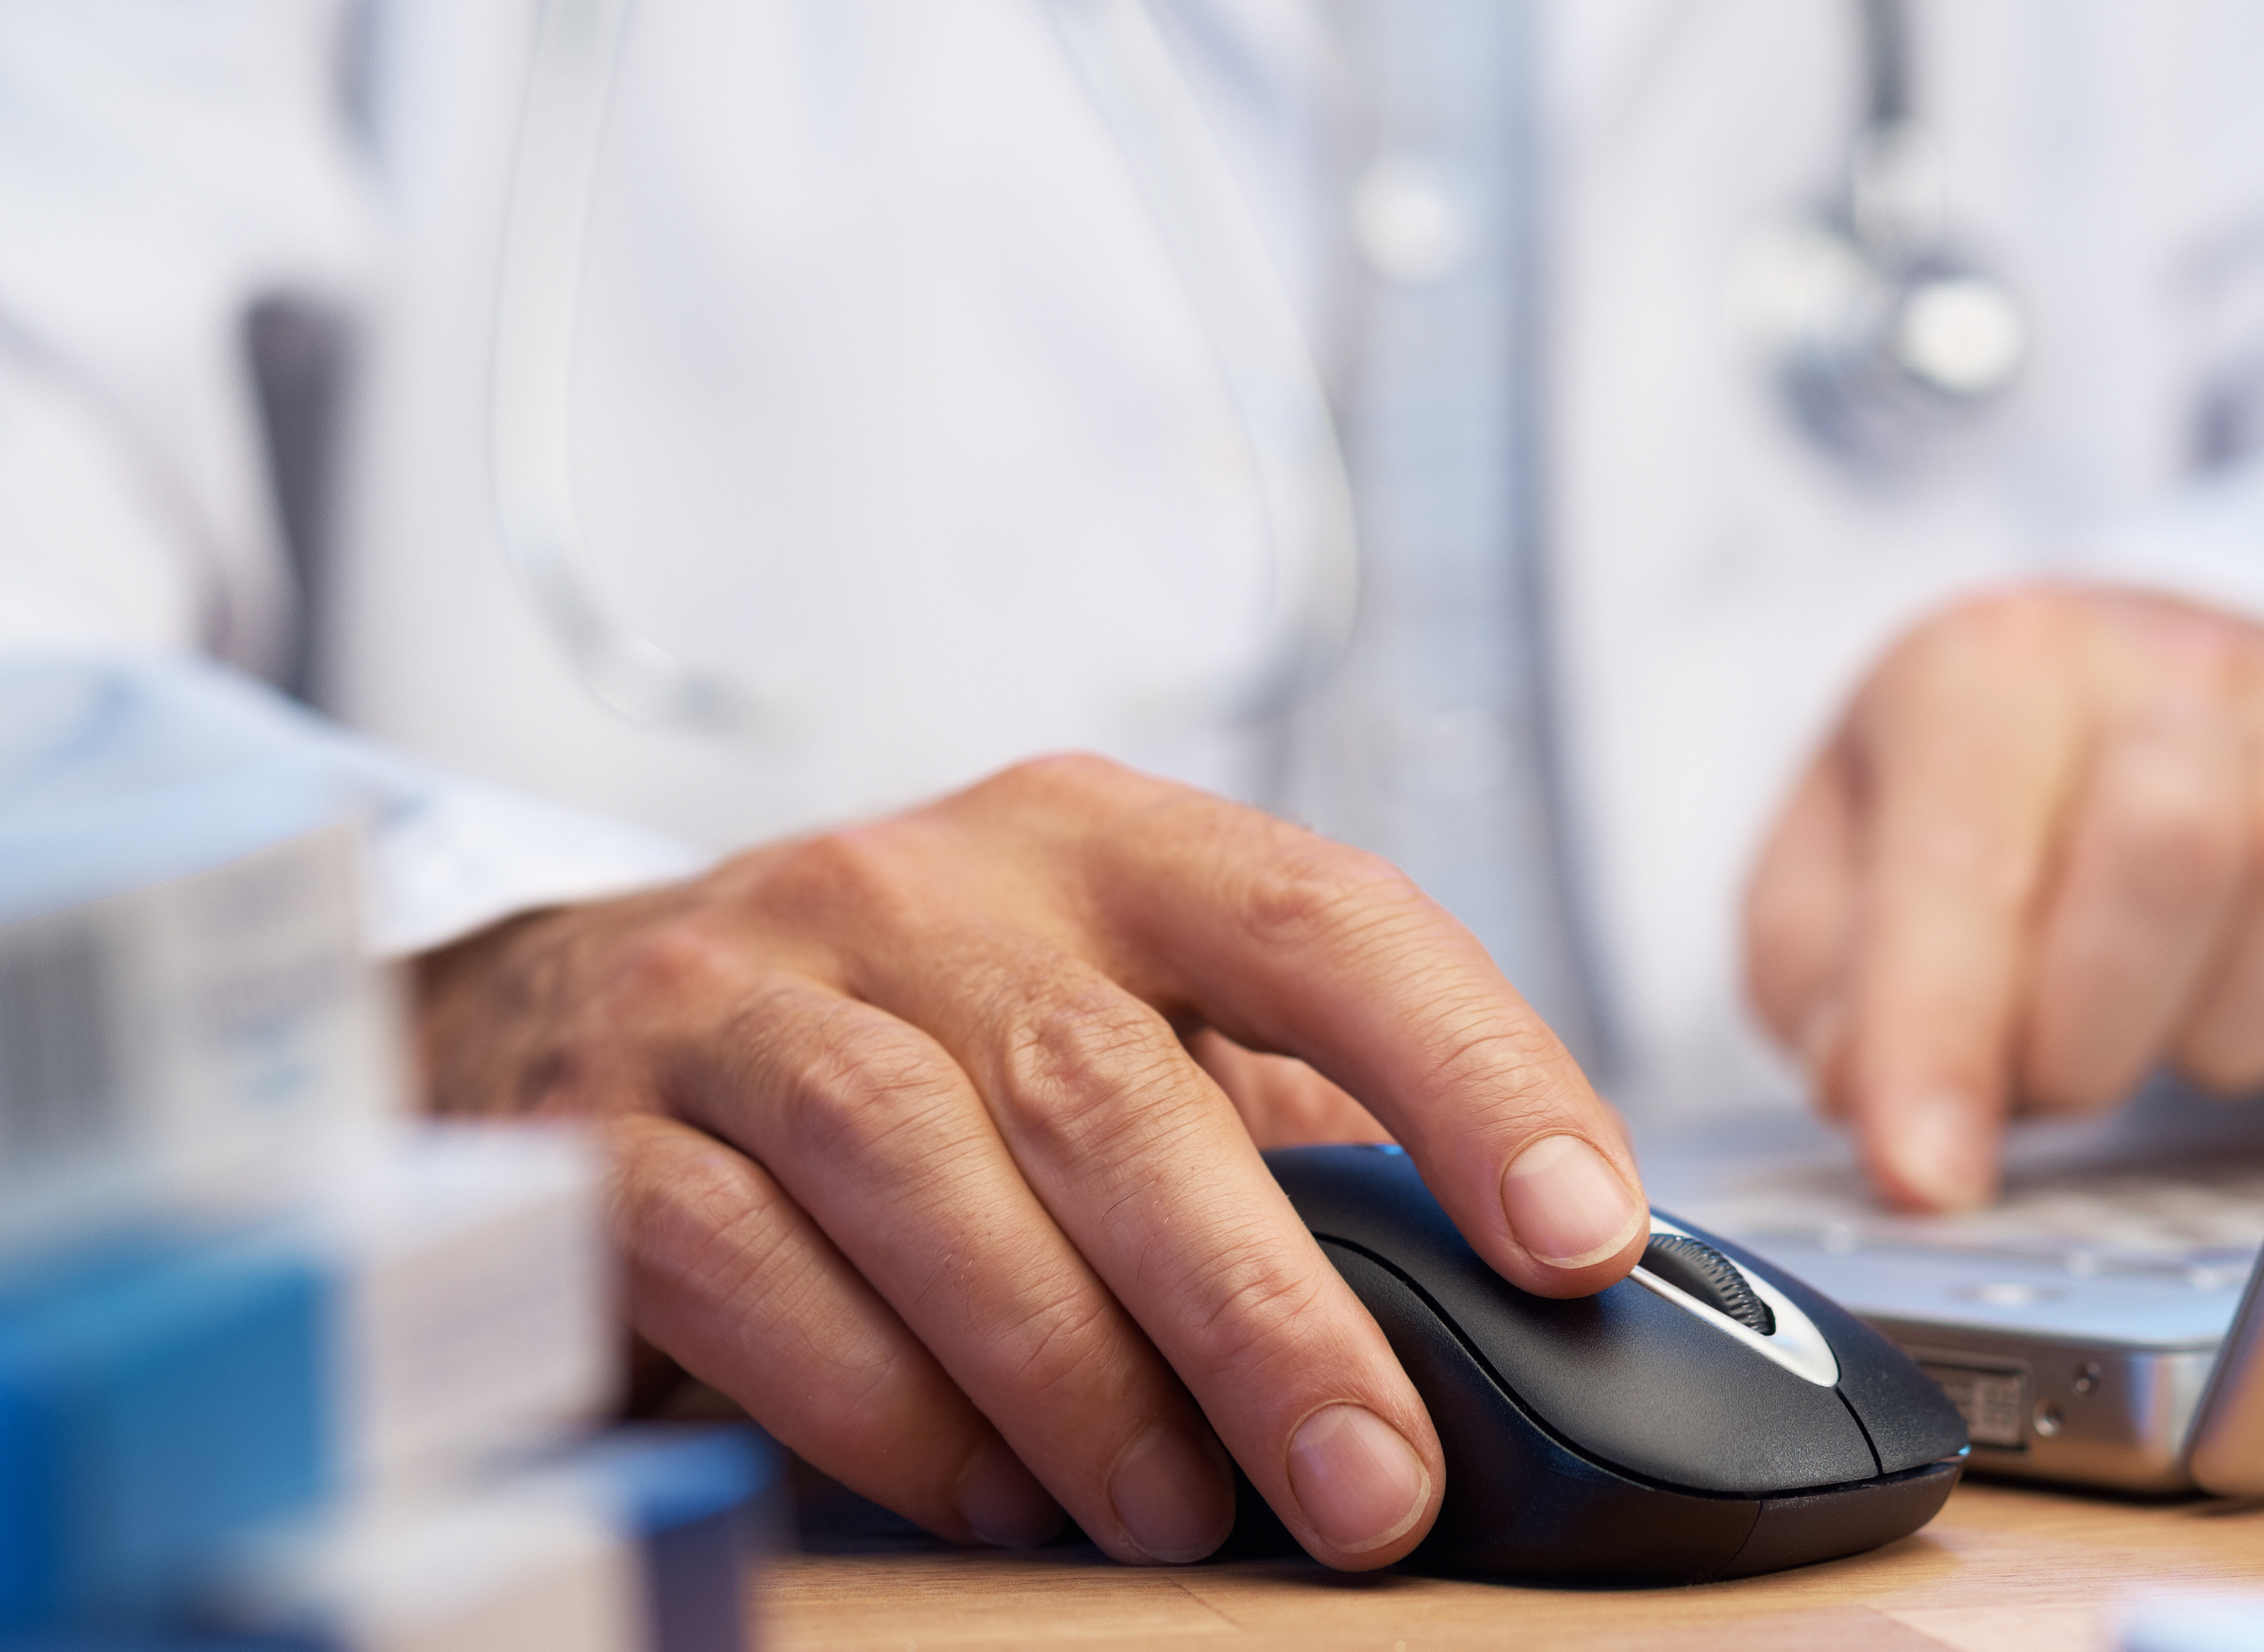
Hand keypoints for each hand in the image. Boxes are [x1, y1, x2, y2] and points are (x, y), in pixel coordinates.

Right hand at [416, 755, 1647, 1568]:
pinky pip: (745, 1265)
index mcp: (1102, 845)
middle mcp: (924, 887)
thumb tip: (1510, 1295)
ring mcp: (746, 991)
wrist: (590, 1008)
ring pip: (922, 1167)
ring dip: (1072, 1369)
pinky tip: (984, 1490)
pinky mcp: (602, 1122)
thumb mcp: (1116, 1024)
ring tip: (1181, 1510)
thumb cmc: (928, 1038)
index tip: (1580, 1235)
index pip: (1323, 918)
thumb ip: (1277, 1127)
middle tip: (1377, 1477)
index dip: (1469, 1070)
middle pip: (1111, 1085)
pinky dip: (882, 1402)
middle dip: (1261, 1308)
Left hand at [1745, 587, 2263, 1211]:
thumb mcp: (1837, 872)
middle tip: (2047, 1076)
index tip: (1928, 1178)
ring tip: (2154, 1027)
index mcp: (1988, 672)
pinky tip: (2254, 1017)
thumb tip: (1885, 1107)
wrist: (2131, 700)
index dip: (1942, 1038)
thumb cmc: (1972, 809)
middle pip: (2172, 845)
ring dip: (2221, 1022)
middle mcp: (2161, 671)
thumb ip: (1827, 985)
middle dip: (2091, 1028)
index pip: (1966, 863)